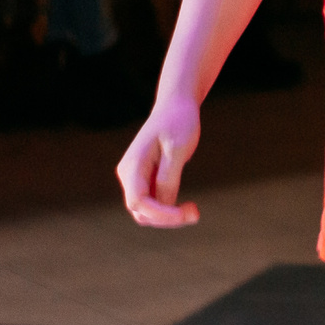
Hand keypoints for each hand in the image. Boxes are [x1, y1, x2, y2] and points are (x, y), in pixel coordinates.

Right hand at [118, 96, 201, 226]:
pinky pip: (153, 203)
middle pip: (141, 211)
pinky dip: (169, 209)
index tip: (186, 214)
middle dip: (166, 218)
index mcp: (133, 166)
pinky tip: (187, 205)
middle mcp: (128, 175)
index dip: (160, 214)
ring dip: (168, 216)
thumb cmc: (178, 123)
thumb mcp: (178, 148)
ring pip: (146, 211)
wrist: (175, 106)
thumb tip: (165, 204)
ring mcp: (135, 178)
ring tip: (193, 210)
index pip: (138, 202)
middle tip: (196, 212)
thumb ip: (169, 177)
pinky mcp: (146, 180)